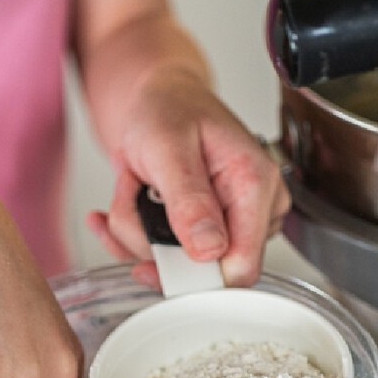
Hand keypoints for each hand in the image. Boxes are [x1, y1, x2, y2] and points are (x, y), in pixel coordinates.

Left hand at [86, 69, 290, 287]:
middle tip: (135, 193)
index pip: (242, 266)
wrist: (153, 101)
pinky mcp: (204, 233)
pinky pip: (160, 258)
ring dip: (136, 231)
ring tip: (134, 185)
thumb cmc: (167, 110)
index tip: (152, 259)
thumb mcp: (169, 147)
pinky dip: (131, 234)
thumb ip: (189, 200)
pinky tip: (122, 202)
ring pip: (173, 266)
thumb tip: (209, 249)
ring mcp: (227, 224)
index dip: (197, 276)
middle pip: (201, 270)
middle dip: (151, 241)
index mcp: (254, 184)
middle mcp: (249, 209)